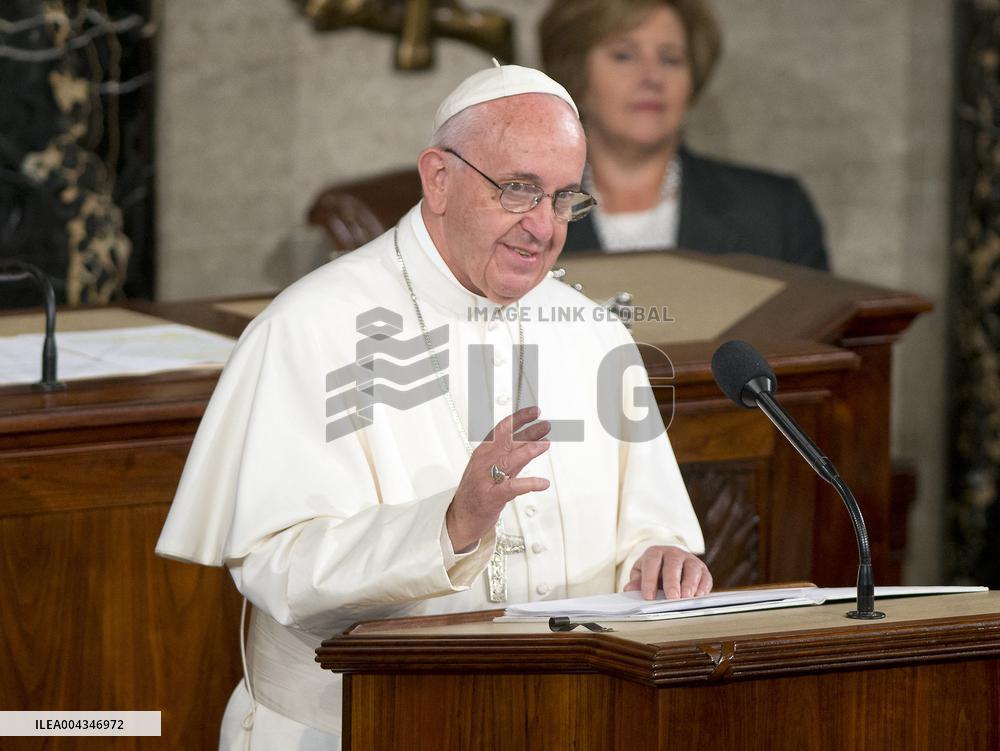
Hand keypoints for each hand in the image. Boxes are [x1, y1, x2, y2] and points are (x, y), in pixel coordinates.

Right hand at [446, 406, 550, 550]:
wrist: (461, 517)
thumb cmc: (477, 492)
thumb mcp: (490, 468)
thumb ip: (509, 455)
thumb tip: (530, 440)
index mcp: (483, 453)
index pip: (501, 430)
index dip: (519, 419)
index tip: (534, 411)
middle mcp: (484, 463)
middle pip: (507, 442)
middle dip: (528, 431)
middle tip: (546, 425)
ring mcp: (487, 479)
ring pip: (509, 460)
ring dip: (528, 451)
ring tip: (545, 445)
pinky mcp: (492, 497)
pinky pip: (512, 487)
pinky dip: (529, 484)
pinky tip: (543, 483)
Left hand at [623, 546, 712, 600]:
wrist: (669, 562)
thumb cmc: (654, 571)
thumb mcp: (642, 573)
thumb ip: (636, 581)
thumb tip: (629, 589)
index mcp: (655, 553)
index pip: (651, 563)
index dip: (649, 580)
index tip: (648, 597)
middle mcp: (673, 553)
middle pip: (673, 565)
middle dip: (672, 582)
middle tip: (671, 598)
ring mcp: (689, 560)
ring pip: (692, 568)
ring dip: (690, 584)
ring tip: (686, 598)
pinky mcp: (702, 569)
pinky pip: (705, 576)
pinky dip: (703, 587)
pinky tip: (698, 597)